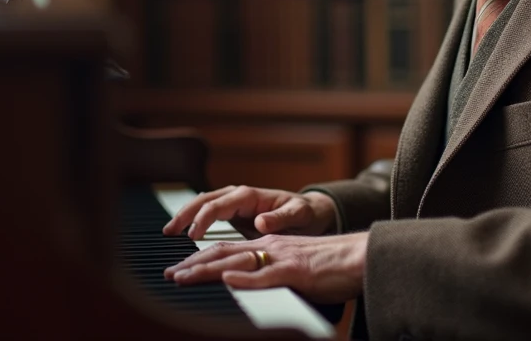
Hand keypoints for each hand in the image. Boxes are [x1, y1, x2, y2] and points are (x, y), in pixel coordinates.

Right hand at [161, 185, 336, 239]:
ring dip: (185, 214)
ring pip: (202, 203)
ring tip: (169, 230)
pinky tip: (181, 228)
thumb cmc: (303, 213)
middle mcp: (237, 195)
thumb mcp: (298, 215)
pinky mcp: (232, 210)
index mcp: (249, 195)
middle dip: (185, 213)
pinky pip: (208, 211)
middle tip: (169, 231)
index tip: (192, 235)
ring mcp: (233, 201)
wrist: (308, 210)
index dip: (203, 219)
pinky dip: (193, 217)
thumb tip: (259, 221)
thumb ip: (280, 219)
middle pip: (204, 200)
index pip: (219, 205)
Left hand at [164, 232, 367, 303]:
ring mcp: (282, 257)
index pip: (228, 250)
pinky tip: (227, 280)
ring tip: (184, 277)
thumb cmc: (332, 265)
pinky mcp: (297, 271)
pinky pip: (267, 274)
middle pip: (225, 253)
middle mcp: (271, 247)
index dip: (201, 259)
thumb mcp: (295, 266)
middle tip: (169, 275)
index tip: (179, 270)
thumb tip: (250, 284)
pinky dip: (245, 277)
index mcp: (270, 245)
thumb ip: (272, 272)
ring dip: (207, 270)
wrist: (361, 256)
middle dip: (193, 264)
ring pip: (238, 261)